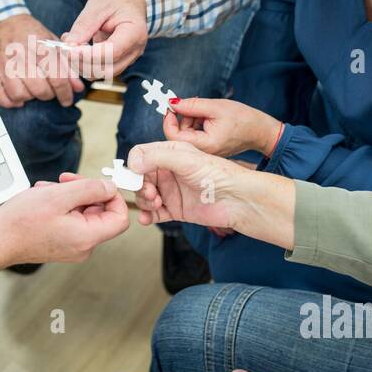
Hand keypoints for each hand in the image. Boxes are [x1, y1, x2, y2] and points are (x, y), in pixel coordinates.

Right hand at [0, 13, 85, 108]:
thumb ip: (67, 66)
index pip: (57, 78)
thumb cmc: (30, 34)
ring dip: (28, 98)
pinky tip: (17, 98)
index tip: (67, 99)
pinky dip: (9, 101)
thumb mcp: (52, 44)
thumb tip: (78, 87)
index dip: (65, 93)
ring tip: (32, 92)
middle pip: (39, 90)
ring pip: (19, 94)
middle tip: (48, 91)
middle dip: (48, 95)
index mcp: (41, 49)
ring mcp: (5, 65)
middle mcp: (23, 58)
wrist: (3, 21)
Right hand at [0, 177, 129, 290]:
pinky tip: (43, 199)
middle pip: (100, 213)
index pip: (120, 218)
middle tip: (64, 181)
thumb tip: (109, 187)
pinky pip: (71, 220)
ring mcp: (72, 247)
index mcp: (87, 237)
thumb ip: (90, 189)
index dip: (113, 197)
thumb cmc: (21, 222)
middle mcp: (83, 246)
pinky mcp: (61, 244)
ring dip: (68, 196)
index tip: (98, 184)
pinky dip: (60, 206)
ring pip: (83, 213)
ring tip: (47, 190)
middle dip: (84, 192)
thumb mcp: (59, 195)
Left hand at [63, 0, 148, 79]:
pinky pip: (101, 69)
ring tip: (70, 48)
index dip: (89, 55)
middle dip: (83, 63)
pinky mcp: (119, 62)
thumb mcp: (98, 5)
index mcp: (134, 32)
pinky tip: (77, 51)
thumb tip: (69, 44)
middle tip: (66, 49)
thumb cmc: (116, 1)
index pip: (112, 52)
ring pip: (103, 73)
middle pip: (107, 69)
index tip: (70, 50)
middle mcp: (134, 50)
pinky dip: (86, 64)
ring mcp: (128, 59)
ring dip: (82, 66)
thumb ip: (84, 25)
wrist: (129, 3)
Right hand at [128, 141, 255, 231]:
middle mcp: (169, 171)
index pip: (141, 155)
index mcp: (170, 152)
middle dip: (140, 186)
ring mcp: (171, 191)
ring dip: (144, 201)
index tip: (135, 176)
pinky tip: (146, 218)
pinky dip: (147, 216)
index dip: (134, 165)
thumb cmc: (219, 174)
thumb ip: (157, 157)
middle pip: (140, 177)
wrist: (238, 199)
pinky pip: (154, 213)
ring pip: (145, 196)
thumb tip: (133, 164)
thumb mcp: (186, 159)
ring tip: (155, 204)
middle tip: (151, 193)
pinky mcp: (176, 209)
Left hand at [165, 97, 282, 158]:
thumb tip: (172, 103)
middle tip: (195, 104)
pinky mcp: (207, 147)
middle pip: (179, 134)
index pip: (174, 137)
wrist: (260, 130)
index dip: (169, 121)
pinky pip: (195, 134)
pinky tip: (209, 117)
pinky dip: (197, 123)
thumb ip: (191, 105)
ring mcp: (205, 151)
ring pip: (186, 133)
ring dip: (191, 118)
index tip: (172, 107)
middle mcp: (203, 153)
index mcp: (205, 145)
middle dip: (183, 117)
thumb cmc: (242, 119)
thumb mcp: (215, 106)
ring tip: (207, 110)